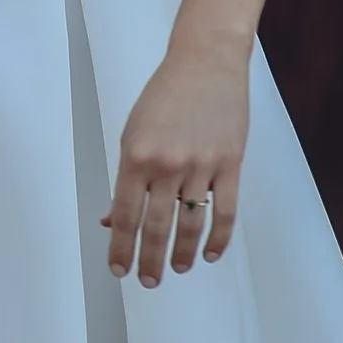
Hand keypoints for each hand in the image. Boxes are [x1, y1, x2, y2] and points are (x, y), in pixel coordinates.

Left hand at [102, 37, 247, 285]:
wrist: (206, 62)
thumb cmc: (165, 95)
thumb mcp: (133, 131)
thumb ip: (127, 177)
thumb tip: (111, 219)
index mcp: (136, 156)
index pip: (125, 214)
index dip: (121, 247)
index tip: (119, 269)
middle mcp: (167, 164)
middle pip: (156, 226)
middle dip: (149, 259)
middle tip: (147, 281)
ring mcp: (201, 165)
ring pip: (190, 223)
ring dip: (181, 253)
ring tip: (176, 269)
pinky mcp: (230, 164)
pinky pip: (225, 211)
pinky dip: (218, 238)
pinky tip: (210, 254)